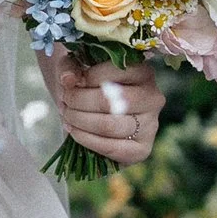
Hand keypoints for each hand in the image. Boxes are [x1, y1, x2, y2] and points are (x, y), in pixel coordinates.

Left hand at [46, 55, 161, 167]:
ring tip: (67, 116)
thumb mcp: (77, 69)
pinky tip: (74, 131)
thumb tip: (68, 79)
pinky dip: (86, 140)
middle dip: (77, 102)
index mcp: (142, 72)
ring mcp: (151, 125)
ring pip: (108, 126)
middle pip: (108, 102)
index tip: (69, 83)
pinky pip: (111, 148)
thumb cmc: (88, 86)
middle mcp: (152, 98)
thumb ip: (70, 68)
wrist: (94, 114)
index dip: (85, 78)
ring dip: (79, 121)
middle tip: (64, 102)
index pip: (113, 72)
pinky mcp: (142, 149)